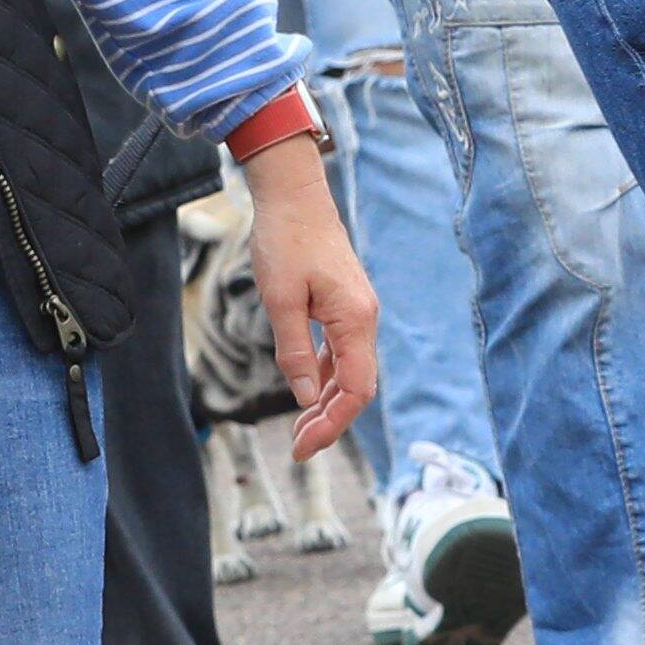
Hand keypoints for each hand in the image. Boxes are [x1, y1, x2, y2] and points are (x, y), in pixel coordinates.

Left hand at [238, 142, 383, 456]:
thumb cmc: (285, 240)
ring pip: (350, 371)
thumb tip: (305, 397)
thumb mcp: (280, 299)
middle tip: (298, 449)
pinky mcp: (344, 306)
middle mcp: (364, 319)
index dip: (334, 424)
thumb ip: (294, 351)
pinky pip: (341, 352)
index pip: (357, 389)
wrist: (295, 195)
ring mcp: (357, 312)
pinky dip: (325, 377)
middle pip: (357, 386)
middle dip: (330, 421)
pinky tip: (306, 389)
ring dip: (327, 402)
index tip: (305, 448)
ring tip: (299, 429)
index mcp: (355, 320)